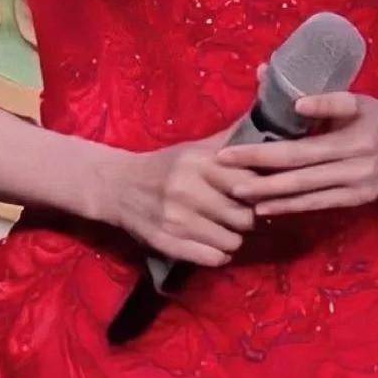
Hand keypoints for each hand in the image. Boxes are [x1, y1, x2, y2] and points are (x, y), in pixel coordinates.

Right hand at [100, 113, 257, 266]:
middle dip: (248, 218)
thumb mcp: (193, 148)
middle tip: (240, 215)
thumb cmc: (164, 165)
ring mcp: (177, 220)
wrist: (117, 186)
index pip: (248, 184)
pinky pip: (212, 258)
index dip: (258, 192)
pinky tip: (213, 245)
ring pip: (232, 241)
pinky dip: (218, 255)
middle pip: (245, 217)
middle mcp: (189, 190)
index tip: (253, 194)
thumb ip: (227, 141)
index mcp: (199, 162)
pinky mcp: (168, 243)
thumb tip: (260, 119)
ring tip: (225, 230)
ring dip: (233, 238)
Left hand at [214, 69, 377, 215]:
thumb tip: (276, 84)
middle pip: (296, 170)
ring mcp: (354, 185)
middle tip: (222, 172)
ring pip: (304, 192)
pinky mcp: (356, 201)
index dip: (262, 150)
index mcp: (349, 133)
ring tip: (236, 193)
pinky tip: (265, 208)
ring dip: (268, 194)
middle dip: (256, 172)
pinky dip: (289, 207)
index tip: (230, 150)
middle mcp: (351, 162)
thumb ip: (321, 97)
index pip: (297, 146)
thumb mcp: (355, 99)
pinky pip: (317, 205)